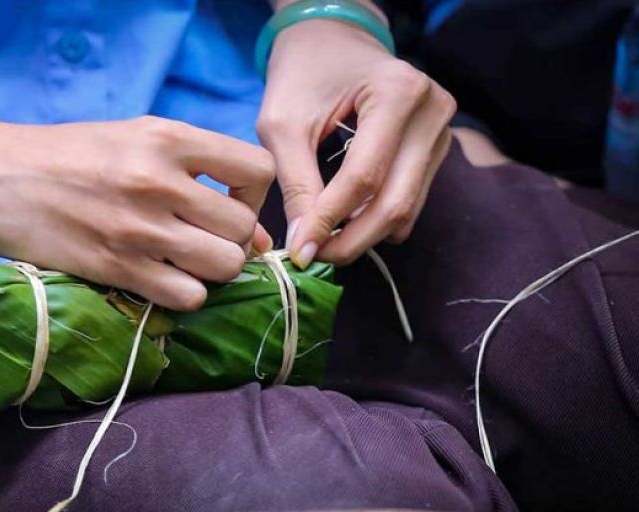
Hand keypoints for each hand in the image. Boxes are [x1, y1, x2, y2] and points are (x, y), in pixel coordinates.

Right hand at [0, 116, 274, 310]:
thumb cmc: (60, 155)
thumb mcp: (128, 138)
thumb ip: (190, 170)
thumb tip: (253, 231)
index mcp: (167, 138)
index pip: (258, 170)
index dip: (252, 195)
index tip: (224, 204)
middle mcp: (160, 180)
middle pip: (243, 227)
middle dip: (232, 242)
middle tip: (201, 242)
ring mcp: (139, 226)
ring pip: (224, 265)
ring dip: (210, 272)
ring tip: (181, 263)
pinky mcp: (115, 267)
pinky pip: (187, 296)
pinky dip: (182, 296)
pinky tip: (157, 281)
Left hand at [257, 17, 455, 266]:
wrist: (331, 40)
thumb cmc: (303, 74)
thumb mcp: (283, 124)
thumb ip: (295, 184)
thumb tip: (304, 246)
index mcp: (397, 92)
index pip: (365, 177)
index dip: (331, 221)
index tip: (300, 251)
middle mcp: (432, 111)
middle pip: (396, 200)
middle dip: (352, 239)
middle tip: (314, 256)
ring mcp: (441, 131)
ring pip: (407, 207)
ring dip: (364, 234)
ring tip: (324, 240)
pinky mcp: (436, 148)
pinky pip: (411, 199)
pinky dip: (378, 218)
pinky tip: (346, 219)